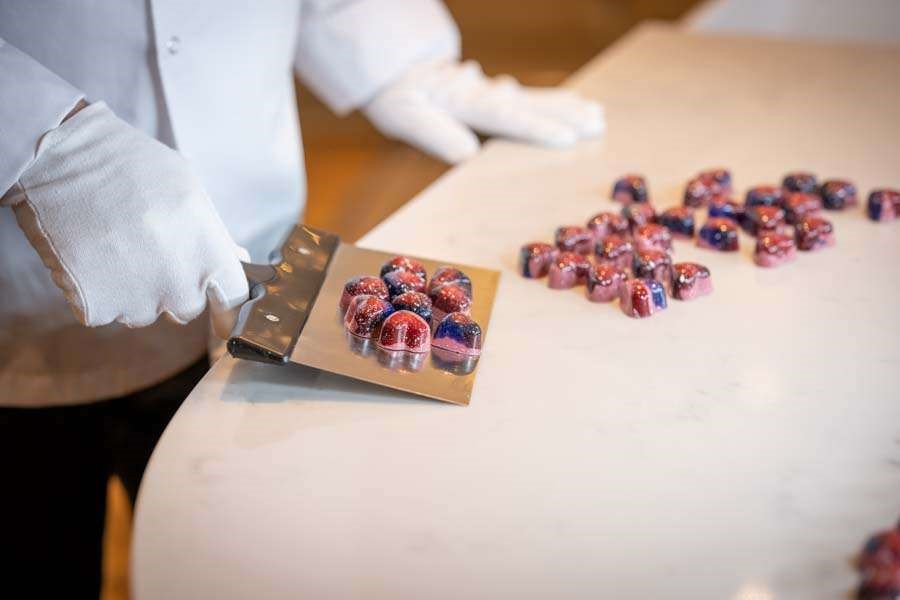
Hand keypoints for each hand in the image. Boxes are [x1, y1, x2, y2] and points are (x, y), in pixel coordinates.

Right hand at [5, 102, 248, 327]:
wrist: (64, 159)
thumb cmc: (131, 167)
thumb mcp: (190, 191)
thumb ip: (216, 236)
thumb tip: (237, 259)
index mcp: (209, 257)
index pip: (233, 300)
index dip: (227, 304)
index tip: (218, 305)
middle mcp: (179, 287)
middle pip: (186, 308)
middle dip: (173, 287)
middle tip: (149, 250)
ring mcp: (138, 302)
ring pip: (144, 311)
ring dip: (134, 289)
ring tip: (115, 245)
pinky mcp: (98, 308)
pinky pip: (106, 310)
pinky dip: (96, 291)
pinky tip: (90, 254)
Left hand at [363, 60, 604, 163]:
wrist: (399, 70)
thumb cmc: (401, 98)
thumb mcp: (407, 117)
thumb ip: (436, 134)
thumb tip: (467, 153)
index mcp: (466, 102)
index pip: (507, 117)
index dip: (537, 127)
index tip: (566, 137)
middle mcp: (486, 94)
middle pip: (531, 104)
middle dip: (565, 115)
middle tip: (597, 122)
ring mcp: (494, 91)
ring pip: (536, 99)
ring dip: (566, 108)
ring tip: (597, 114)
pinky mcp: (496, 94)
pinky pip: (530, 98)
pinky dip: (555, 101)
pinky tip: (577, 104)